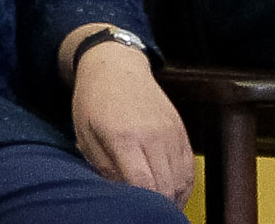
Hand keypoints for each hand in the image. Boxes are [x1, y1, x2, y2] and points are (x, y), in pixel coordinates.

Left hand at [68, 36, 193, 201]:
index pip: (143, 183)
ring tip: (160, 207)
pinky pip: (189, 168)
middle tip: (146, 212)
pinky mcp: (180, 130)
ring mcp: (170, 132)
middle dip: (158, 205)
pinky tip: (171, 192)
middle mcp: (152, 135)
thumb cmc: (93, 100)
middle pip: (165, 185)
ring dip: (172, 198)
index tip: (135, 210)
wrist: (115, 65)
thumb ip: (103, 167)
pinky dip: (183, 185)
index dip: (142, 203)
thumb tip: (120, 195)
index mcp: (124, 137)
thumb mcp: (85, 134)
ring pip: (181, 179)